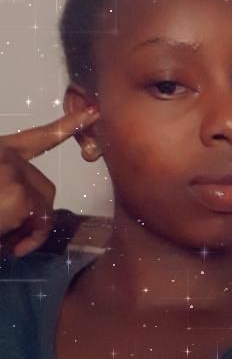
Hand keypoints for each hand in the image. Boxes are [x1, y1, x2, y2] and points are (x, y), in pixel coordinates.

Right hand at [0, 109, 98, 258]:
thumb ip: (6, 189)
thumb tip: (26, 213)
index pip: (38, 137)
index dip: (67, 125)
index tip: (95, 112)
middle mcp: (4, 155)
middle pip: (44, 188)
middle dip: (34, 217)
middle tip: (12, 242)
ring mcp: (12, 171)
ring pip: (42, 209)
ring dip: (25, 234)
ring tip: (0, 243)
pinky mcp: (18, 195)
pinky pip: (37, 224)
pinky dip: (25, 241)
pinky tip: (4, 247)